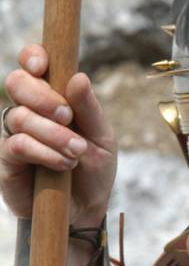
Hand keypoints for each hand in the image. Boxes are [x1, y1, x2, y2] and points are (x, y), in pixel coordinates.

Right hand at [0, 44, 115, 226]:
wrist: (88, 208)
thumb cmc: (95, 168)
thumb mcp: (103, 139)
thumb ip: (89, 110)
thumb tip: (79, 77)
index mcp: (53, 99)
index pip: (33, 66)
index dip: (32, 57)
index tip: (42, 66)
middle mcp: (30, 112)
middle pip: (17, 83)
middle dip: (43, 96)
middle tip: (68, 117)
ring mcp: (15, 135)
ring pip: (19, 116)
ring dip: (52, 133)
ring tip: (76, 152)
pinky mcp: (7, 161)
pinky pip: (16, 145)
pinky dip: (43, 152)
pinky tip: (63, 165)